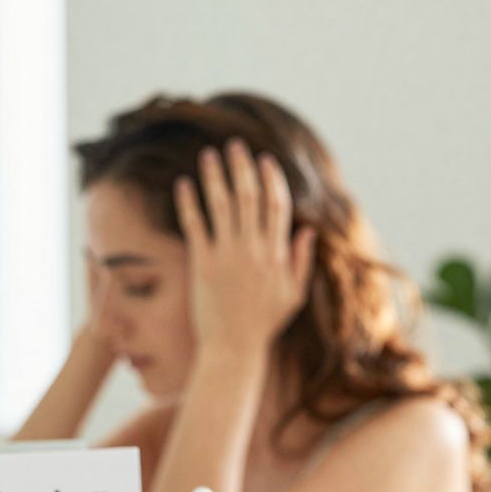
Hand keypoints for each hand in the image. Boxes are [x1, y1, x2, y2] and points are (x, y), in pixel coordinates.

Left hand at [173, 139, 316, 358]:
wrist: (234, 346)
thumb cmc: (265, 323)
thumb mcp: (294, 294)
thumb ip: (300, 260)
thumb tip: (307, 231)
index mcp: (276, 253)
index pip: (277, 205)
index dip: (271, 179)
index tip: (264, 160)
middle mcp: (252, 249)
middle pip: (248, 196)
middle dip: (242, 167)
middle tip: (235, 145)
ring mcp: (226, 254)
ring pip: (220, 204)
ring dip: (214, 176)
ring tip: (209, 154)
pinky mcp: (202, 263)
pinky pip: (195, 225)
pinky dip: (188, 203)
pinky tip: (184, 184)